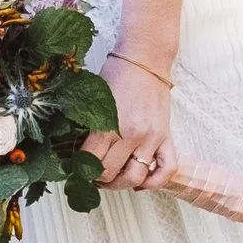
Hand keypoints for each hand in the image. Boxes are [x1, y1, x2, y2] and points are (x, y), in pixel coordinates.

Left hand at [86, 54, 178, 191]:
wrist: (145, 58)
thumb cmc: (117, 73)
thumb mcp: (94, 100)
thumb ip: (88, 126)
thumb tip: (76, 151)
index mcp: (109, 124)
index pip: (90, 161)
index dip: (79, 169)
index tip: (76, 169)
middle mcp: (132, 135)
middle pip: (110, 173)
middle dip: (96, 178)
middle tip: (90, 176)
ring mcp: (152, 138)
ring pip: (135, 177)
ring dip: (120, 185)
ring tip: (111, 180)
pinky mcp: (166, 137)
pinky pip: (165, 170)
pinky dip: (154, 182)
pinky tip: (140, 182)